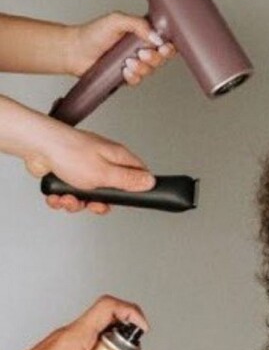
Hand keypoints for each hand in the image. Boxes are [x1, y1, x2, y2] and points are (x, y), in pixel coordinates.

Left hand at [22, 114, 154, 213]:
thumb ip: (129, 181)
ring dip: (76, 203)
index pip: (137, 174)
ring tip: (68, 199)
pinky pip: (71, 193)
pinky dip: (63, 198)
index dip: (133, 190)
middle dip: (98, 203)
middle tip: (92, 203)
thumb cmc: (69, 152)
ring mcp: (84, 168)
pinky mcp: (67, 173)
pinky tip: (58, 196)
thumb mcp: (105, 173)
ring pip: (88, 195)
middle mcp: (102, 162)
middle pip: (111, 191)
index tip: (122, 199)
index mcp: (117, 158)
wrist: (36, 146)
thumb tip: (150, 182)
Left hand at [66, 11, 175, 84]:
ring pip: (151, 71)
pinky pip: (138, 80)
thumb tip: (156, 37)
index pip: (164, 42)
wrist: (75, 51)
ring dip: (142, 68)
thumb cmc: (92, 34)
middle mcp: (140, 49)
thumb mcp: (116, 20)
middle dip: (154, 58)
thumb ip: (138, 24)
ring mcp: (134, 63)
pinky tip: (123, 70)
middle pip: (161, 58)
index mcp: (141, 34)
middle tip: (141, 54)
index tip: (162, 47)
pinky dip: (133, 76)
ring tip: (127, 62)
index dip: (167, 47)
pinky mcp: (127, 76)